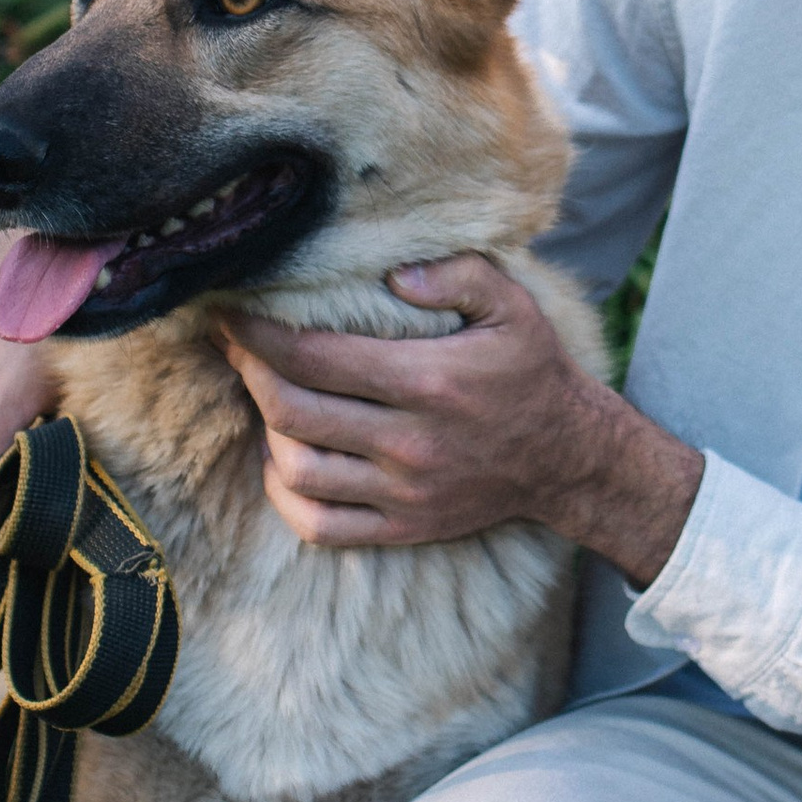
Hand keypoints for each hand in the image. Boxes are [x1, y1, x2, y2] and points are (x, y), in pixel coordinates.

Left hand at [220, 256, 703, 587]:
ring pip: (297, 470)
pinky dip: (285, 497)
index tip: (231, 312)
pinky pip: (320, 525)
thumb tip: (392, 274)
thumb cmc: (532, 372)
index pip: (315, 356)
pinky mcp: (403, 526)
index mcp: (428, 380)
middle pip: (292, 411)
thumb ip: (458, 275)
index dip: (258, 334)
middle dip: (248, 372)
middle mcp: (409, 440)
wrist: (570, 459)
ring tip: (264, 397)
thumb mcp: (513, 306)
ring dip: (266, 431)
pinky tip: (283, 462)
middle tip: (234, 345)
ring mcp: (403, 491)